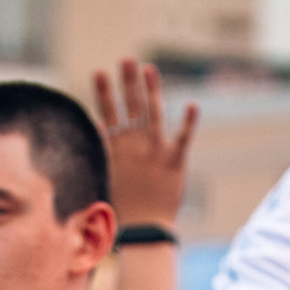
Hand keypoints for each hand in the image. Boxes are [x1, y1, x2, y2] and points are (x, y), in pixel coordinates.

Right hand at [92, 58, 197, 225]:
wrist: (143, 230)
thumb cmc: (122, 209)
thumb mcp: (105, 177)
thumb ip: (102, 151)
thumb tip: (95, 128)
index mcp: (116, 149)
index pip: (107, 113)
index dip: (103, 92)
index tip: (99, 71)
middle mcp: (135, 144)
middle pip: (130, 105)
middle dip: (127, 81)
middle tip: (126, 59)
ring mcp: (155, 150)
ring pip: (153, 112)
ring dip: (150, 88)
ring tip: (148, 67)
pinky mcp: (175, 161)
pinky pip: (183, 137)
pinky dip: (189, 121)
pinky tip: (193, 103)